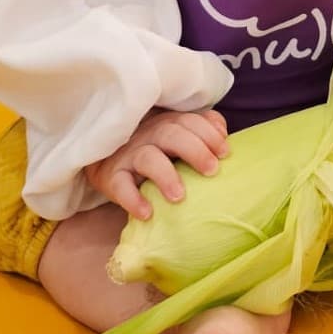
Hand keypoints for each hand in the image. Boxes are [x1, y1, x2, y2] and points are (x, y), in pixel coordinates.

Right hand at [85, 108, 228, 219]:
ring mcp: (129, 154)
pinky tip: (146, 213)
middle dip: (195, 150)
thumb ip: (201, 130)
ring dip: (165, 175)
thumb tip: (223, 133)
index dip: (208, 134)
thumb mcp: (177, 135)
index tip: (225, 153)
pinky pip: (120, 186)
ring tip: (179, 197)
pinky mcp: (111, 176)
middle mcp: (149, 134)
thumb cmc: (154, 148)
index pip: (190, 121)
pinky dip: (132, 199)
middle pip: (172, 134)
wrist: (107, 159)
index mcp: (169, 124)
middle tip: (212, 170)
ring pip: (148, 158)